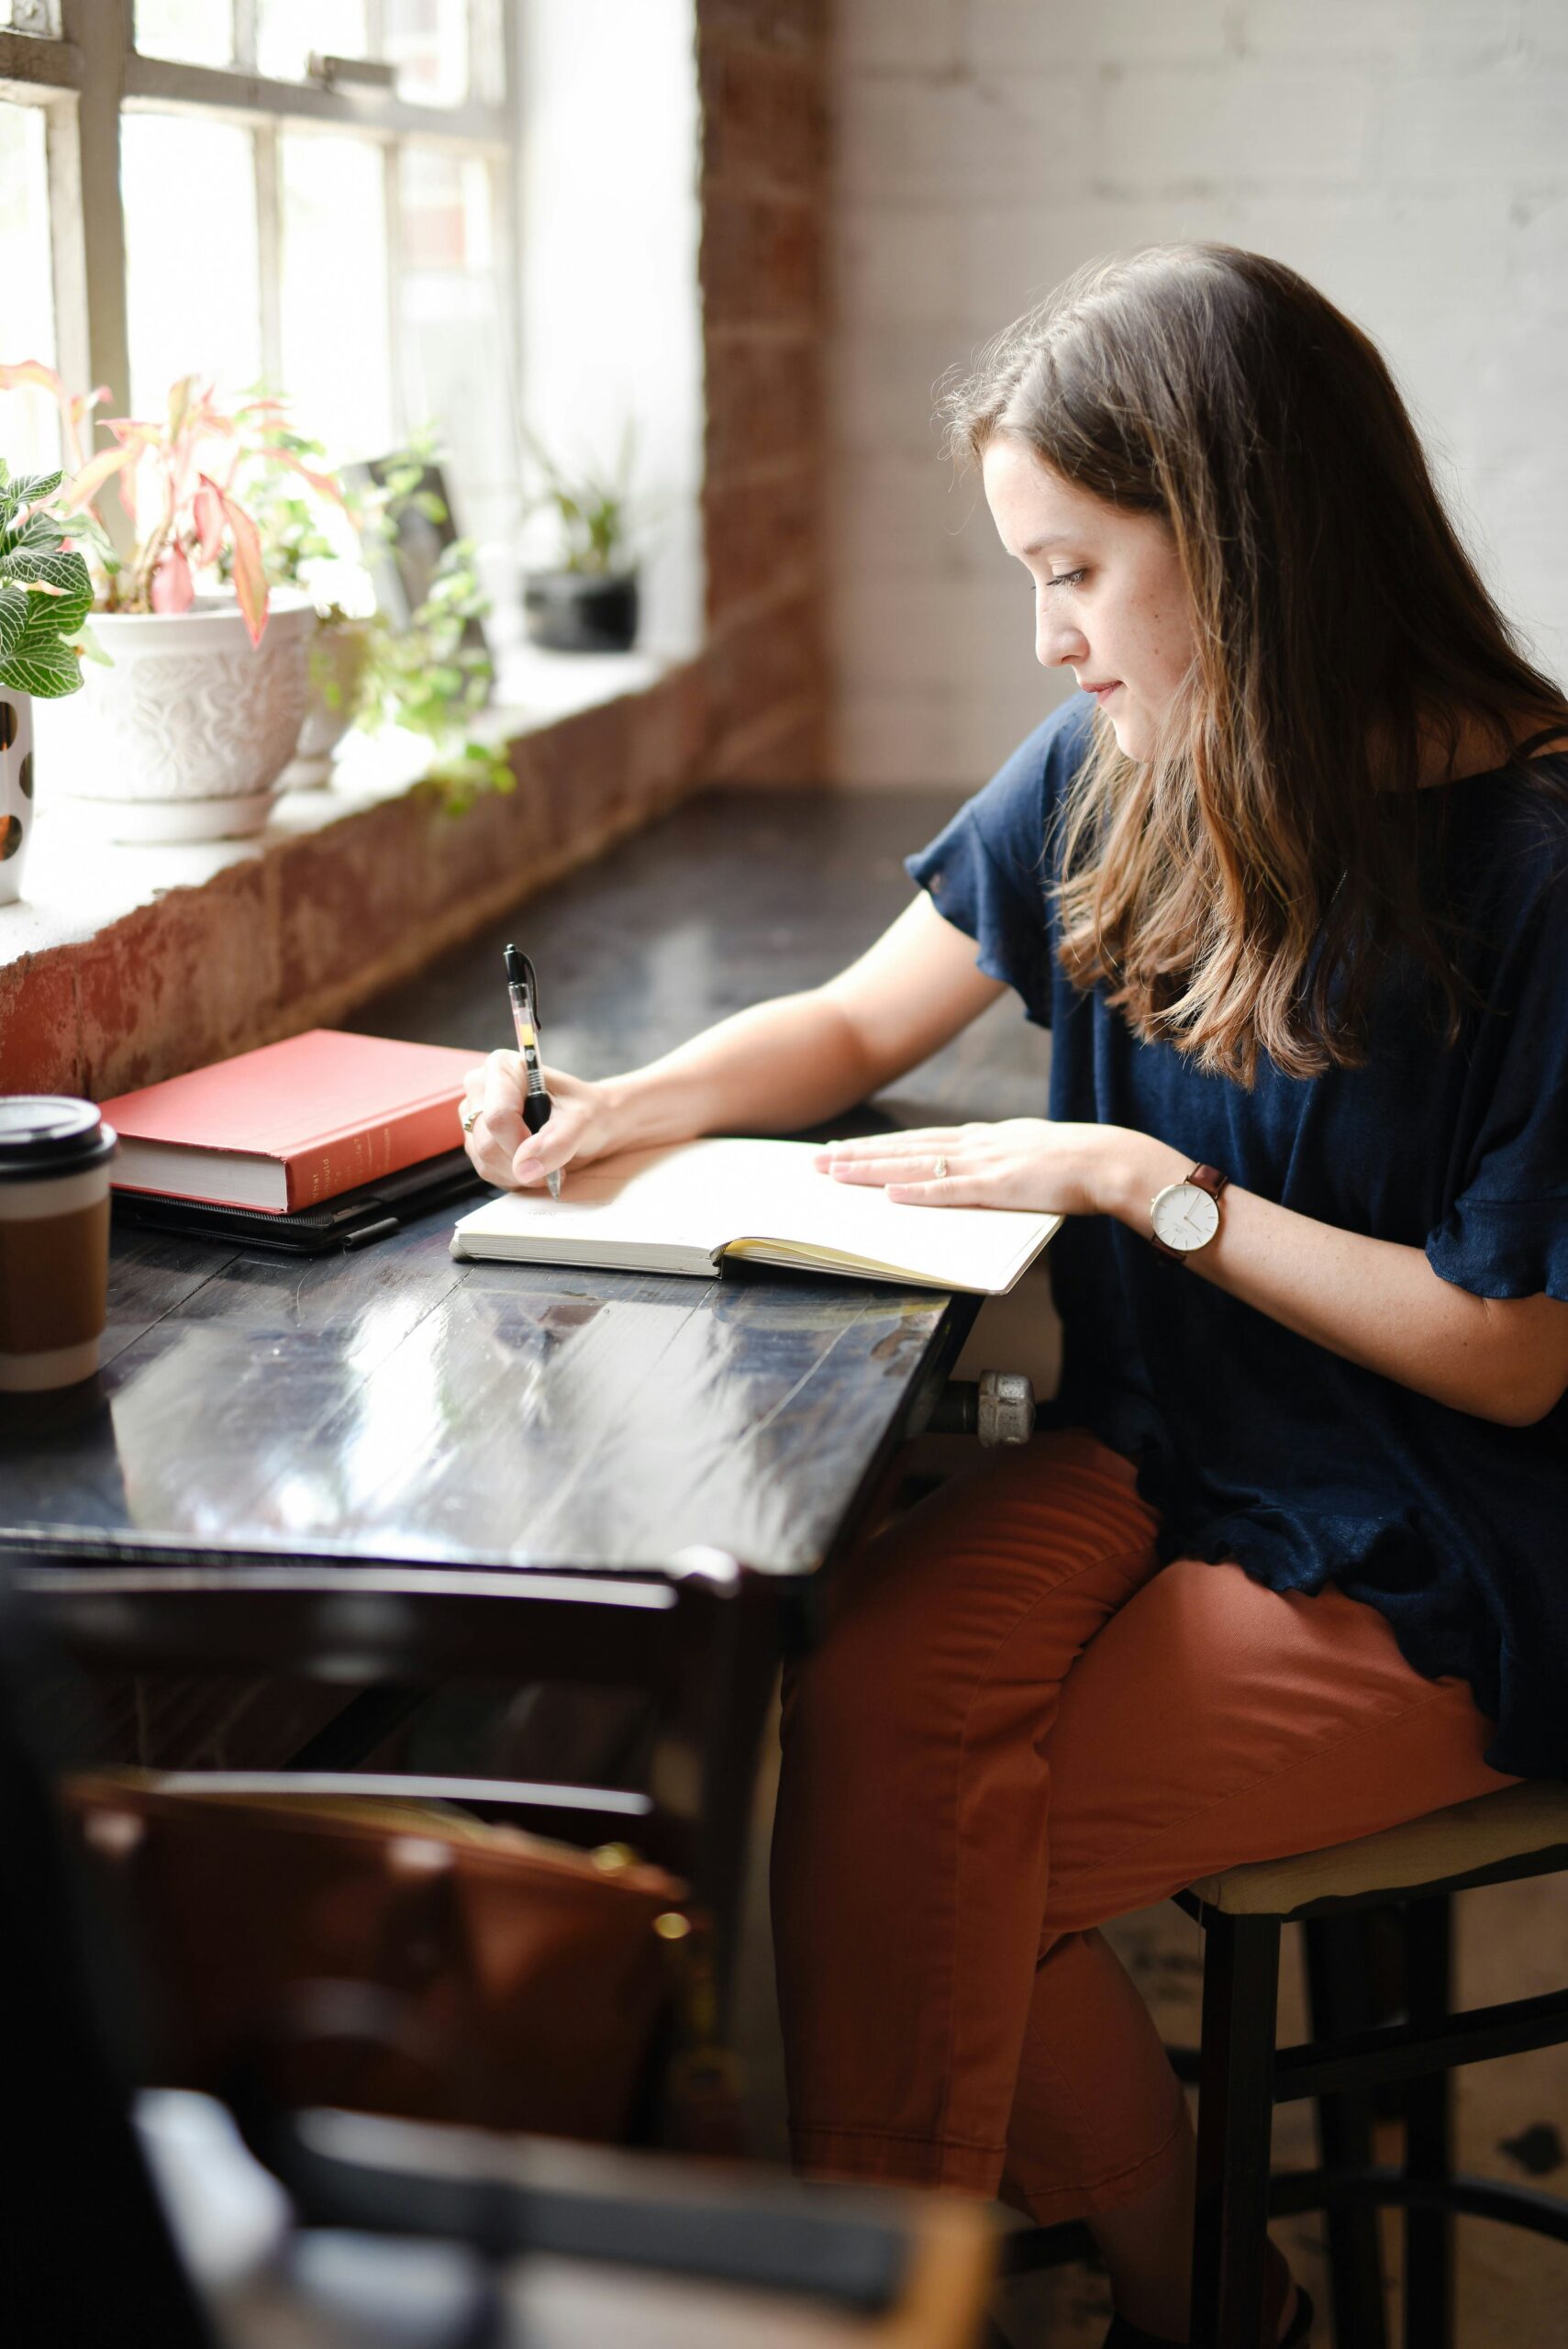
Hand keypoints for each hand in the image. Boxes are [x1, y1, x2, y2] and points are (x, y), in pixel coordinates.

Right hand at [460, 1051, 621, 1189]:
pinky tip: (534, 1165)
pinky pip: (487, 1170)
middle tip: (555, 1162)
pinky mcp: (476, 1140)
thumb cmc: (588, 1111)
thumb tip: (524, 1167)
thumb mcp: (583, 1120)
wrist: (592, 1123)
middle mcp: (481, 1087)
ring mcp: (474, 1115)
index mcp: (503, 1067)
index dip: (521, 1144)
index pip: (498, 1116)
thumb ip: (557, 1142)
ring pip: (485, 1161)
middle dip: (524, 1163)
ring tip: (548, 1162)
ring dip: (520, 1173)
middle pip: (487, 1142)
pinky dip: (514, 1177)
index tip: (549, 1154)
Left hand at [813, 1119, 1129, 1218]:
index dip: (878, 1145)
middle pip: (905, 1147)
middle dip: (858, 1154)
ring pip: (916, 1164)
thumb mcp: (1028, 1153)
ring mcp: (985, 1164)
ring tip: (835, 1172)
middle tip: (816, 1160)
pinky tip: (888, 1193)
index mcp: (983, 1137)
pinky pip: (950, 1190)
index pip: (918, 1139)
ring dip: (873, 1169)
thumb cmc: (1077, 1164)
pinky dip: (917, 1191)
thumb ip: (998, 1160)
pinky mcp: (999, 1187)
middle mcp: (976, 1144)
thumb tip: (974, 1171)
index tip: (844, 1149)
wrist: (1110, 1161)